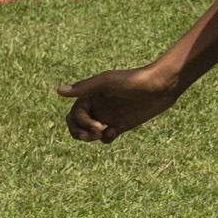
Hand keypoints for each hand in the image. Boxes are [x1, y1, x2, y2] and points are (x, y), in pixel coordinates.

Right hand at [64, 62, 183, 143]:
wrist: (160, 86)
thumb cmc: (132, 80)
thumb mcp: (106, 82)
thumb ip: (83, 88)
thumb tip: (58, 91)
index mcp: (90, 95)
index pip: (74, 114)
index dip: (81, 123)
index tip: (98, 125)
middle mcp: (97, 106)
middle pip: (76, 125)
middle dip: (79, 132)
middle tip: (91, 136)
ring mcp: (108, 116)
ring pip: (89, 133)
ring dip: (90, 137)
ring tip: (101, 133)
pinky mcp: (120, 125)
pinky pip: (106, 137)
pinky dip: (106, 138)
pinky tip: (115, 131)